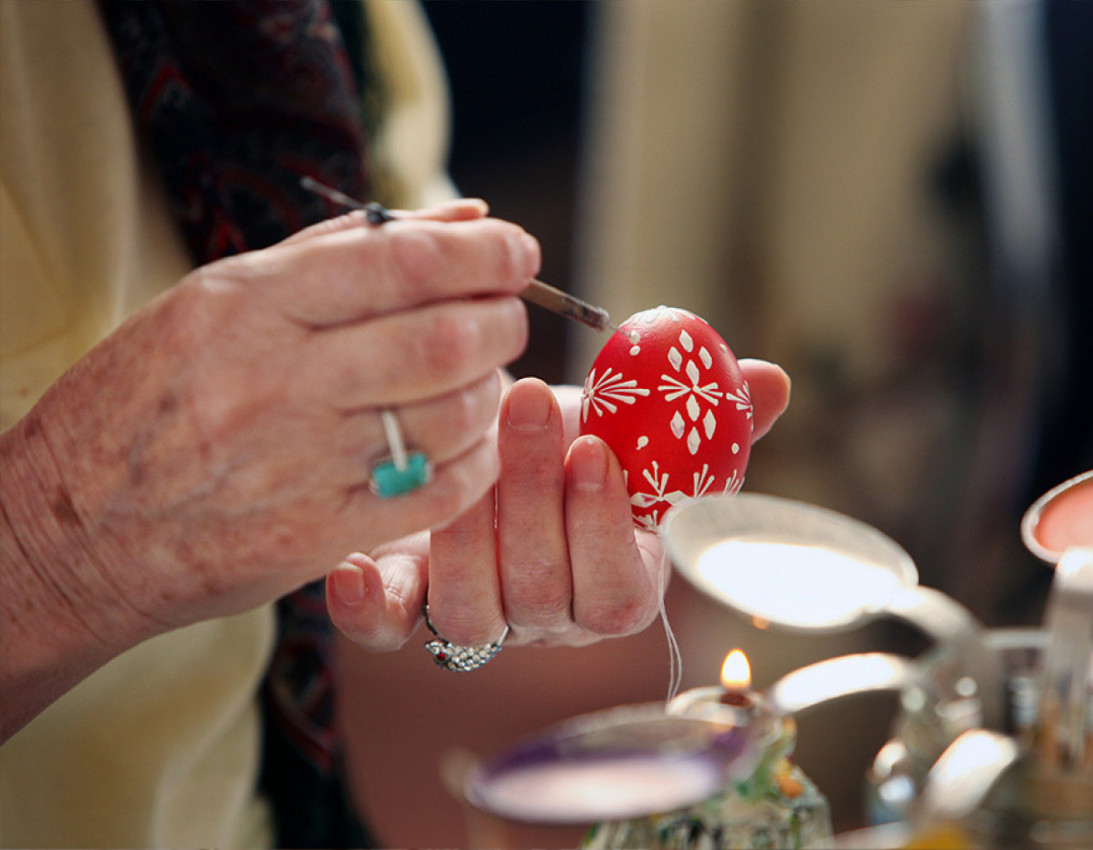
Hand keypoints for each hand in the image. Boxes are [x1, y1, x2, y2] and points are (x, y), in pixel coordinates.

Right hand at [1, 200, 537, 720]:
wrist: (73, 530)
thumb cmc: (147, 400)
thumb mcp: (219, 298)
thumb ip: (346, 251)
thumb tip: (465, 215)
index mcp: (247, 303)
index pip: (403, 261)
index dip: (485, 252)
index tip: (518, 252)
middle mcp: (275, 379)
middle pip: (444, 339)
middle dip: (502, 320)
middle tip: (507, 316)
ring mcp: (299, 462)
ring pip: (452, 415)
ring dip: (492, 388)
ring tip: (480, 377)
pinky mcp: (318, 533)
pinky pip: (440, 491)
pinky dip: (477, 459)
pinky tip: (468, 441)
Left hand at [327, 360, 791, 650]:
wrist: (495, 447)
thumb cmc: (578, 439)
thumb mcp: (641, 425)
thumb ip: (701, 417)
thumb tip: (773, 382)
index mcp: (612, 584)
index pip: (618, 593)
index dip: (607, 528)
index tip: (599, 449)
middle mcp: (545, 617)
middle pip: (542, 593)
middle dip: (535, 496)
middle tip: (526, 405)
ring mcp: (474, 618)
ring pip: (470, 610)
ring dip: (468, 529)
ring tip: (466, 444)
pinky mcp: (403, 605)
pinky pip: (385, 628)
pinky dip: (367, 606)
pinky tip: (353, 570)